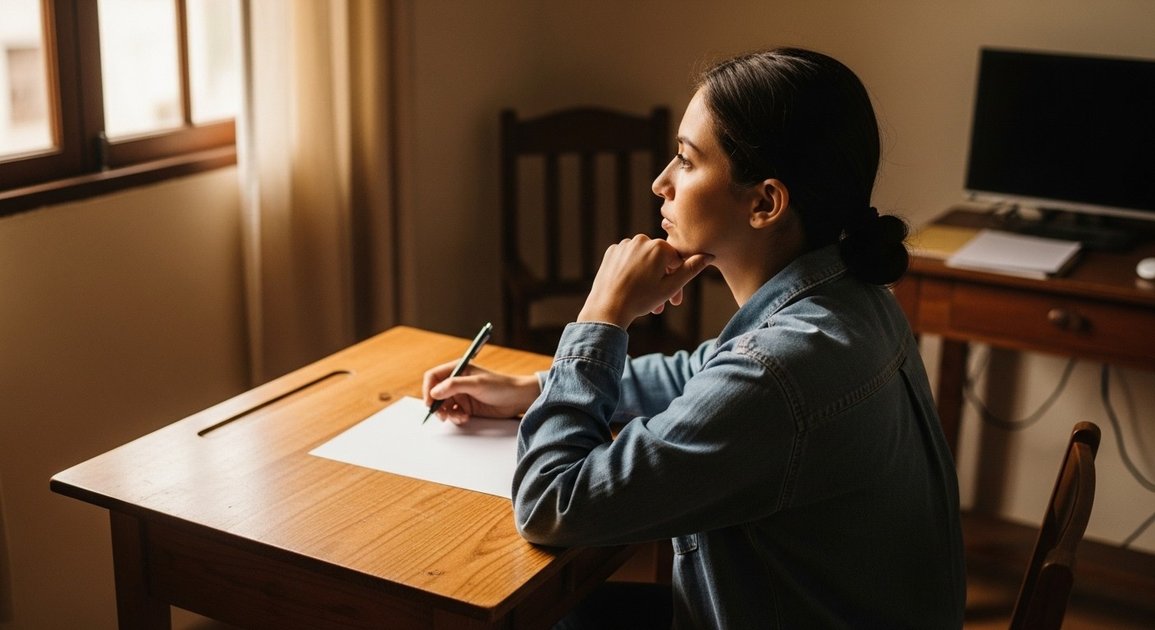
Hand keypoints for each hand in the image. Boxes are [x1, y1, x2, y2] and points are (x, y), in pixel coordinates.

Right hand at [421, 362, 540, 424]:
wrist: (517, 399)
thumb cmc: (501, 386)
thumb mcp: (476, 384)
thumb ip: (454, 386)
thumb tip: (434, 392)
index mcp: (458, 369)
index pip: (433, 376)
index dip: (428, 389)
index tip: (430, 402)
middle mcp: (457, 381)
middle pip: (436, 394)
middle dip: (437, 405)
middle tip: (442, 415)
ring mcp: (461, 395)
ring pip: (443, 406)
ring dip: (447, 413)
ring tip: (459, 417)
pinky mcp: (467, 407)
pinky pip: (453, 413)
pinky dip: (456, 417)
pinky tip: (465, 418)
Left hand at [578, 235, 713, 327]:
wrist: (607, 308)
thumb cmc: (641, 299)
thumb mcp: (670, 287)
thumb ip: (691, 269)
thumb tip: (709, 255)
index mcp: (659, 247)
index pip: (676, 261)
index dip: (677, 282)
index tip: (674, 301)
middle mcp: (642, 240)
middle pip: (659, 260)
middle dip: (661, 281)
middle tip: (659, 306)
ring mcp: (624, 244)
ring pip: (644, 259)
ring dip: (647, 277)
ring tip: (644, 298)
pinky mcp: (612, 251)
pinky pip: (628, 259)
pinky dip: (632, 271)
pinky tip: (630, 287)